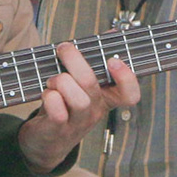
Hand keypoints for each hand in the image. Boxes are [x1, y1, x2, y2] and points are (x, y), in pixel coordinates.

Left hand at [17, 42, 140, 173]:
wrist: (46, 142)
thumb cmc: (67, 104)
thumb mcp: (84, 84)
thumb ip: (98, 58)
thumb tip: (113, 34)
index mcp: (106, 98)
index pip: (129, 94)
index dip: (126, 77)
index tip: (112, 60)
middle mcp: (94, 110)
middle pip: (92, 84)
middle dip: (75, 61)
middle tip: (64, 48)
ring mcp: (77, 122)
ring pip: (77, 98)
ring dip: (60, 81)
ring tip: (53, 80)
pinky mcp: (57, 129)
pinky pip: (57, 111)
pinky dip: (49, 97)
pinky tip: (46, 94)